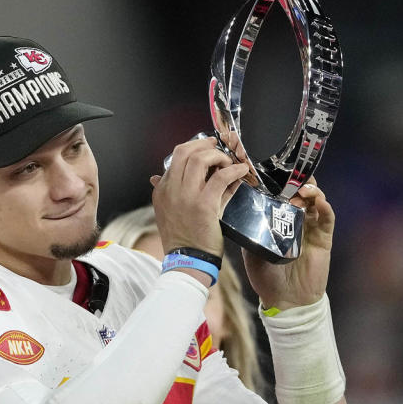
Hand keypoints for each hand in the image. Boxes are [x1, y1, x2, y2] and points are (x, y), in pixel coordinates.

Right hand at [150, 133, 249, 257]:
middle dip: (204, 144)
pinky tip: (240, 171)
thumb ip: (175, 191)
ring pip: (200, 159)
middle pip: (185, 152)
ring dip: (218, 156)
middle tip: (217, 146)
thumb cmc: (183, 238)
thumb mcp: (170, 212)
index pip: (175, 158)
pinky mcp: (203, 205)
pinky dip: (233, 170)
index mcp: (162, 190)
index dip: (193, 148)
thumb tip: (174, 176)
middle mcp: (170, 190)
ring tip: (228, 162)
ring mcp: (186, 196)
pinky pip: (220, 178)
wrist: (187, 259)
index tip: (207, 148)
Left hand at [243, 177, 333, 310]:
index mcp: (277, 218)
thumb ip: (246, 227)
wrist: (284, 299)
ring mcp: (311, 226)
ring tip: (301, 188)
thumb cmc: (265, 274)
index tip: (267, 169)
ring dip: (309, 190)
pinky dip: (324, 207)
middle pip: (299, 191)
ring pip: (315, 199)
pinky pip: (327, 218)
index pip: (279, 193)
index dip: (276, 180)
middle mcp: (295, 218)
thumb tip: (230, 207)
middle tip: (288, 173)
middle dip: (295, 179)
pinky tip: (318, 201)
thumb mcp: (250, 246)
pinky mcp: (323, 238)